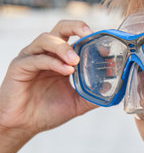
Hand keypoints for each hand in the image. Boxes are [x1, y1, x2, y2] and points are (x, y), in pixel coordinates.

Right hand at [0, 20, 96, 136]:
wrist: (22, 125)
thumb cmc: (47, 111)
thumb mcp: (77, 102)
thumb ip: (94, 95)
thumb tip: (114, 91)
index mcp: (60, 58)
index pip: (76, 37)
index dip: (90, 37)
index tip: (105, 48)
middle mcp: (46, 53)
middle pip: (60, 28)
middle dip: (76, 27)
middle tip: (88, 34)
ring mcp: (31, 58)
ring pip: (46, 39)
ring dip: (64, 47)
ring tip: (76, 61)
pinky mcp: (19, 67)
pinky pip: (36, 59)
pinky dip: (53, 62)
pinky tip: (66, 71)